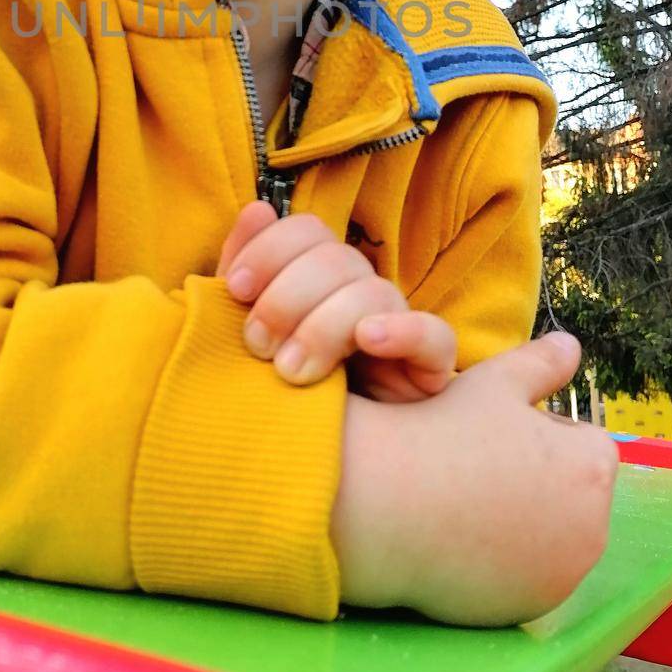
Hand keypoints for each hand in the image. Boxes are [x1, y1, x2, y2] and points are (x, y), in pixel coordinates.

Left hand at [218, 200, 455, 401]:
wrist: (324, 461)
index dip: (270, 250)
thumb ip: (243, 273)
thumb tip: (257, 210)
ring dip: (326, 325)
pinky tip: (368, 341)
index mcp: (318, 275)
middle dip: (287, 297)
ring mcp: (398, 324)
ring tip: (293, 372)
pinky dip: (403, 330)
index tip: (236, 290)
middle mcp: (361, 291)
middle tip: (257, 346)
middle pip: (336, 258)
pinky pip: (435, 335)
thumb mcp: (250, 331)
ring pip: (374, 292)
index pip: (307, 231)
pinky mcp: (429, 366)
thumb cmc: (278, 391)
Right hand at [331, 332, 619, 626]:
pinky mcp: (531, 609)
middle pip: (572, 494)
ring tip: (469, 502)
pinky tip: (464, 540)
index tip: (494, 435)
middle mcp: (594, 528)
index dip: (538, 433)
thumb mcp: (496, 381)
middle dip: (540, 481)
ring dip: (527, 524)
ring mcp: (563, 575)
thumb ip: (541, 363)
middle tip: (478, 468)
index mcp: (593, 467)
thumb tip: (572, 345)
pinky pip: (528, 577)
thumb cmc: (443, 432)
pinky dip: (508, 563)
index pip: (582, 443)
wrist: (385, 503)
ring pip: (553, 538)